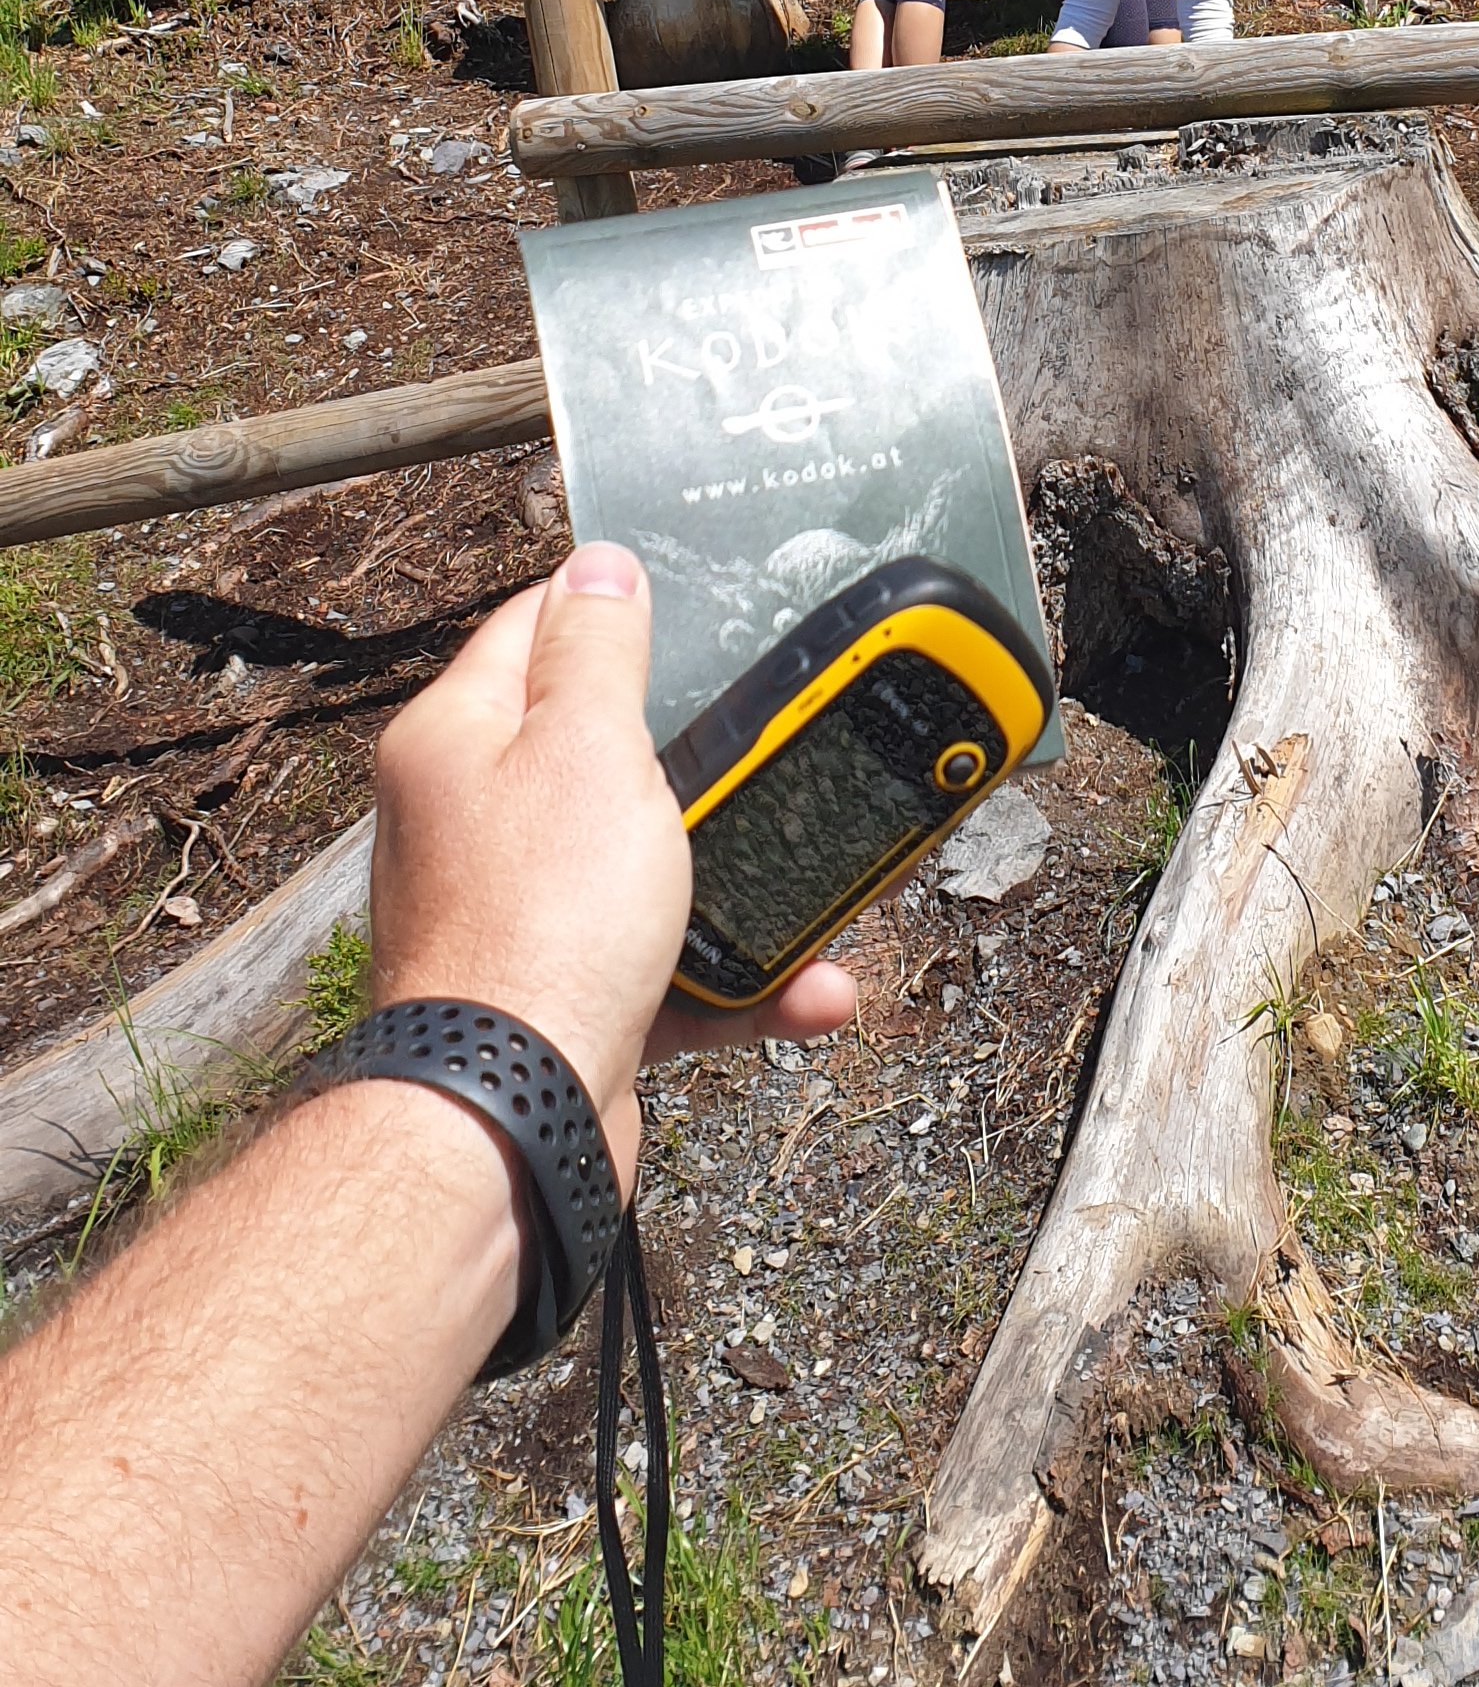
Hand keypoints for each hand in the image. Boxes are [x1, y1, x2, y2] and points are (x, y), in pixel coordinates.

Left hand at [370, 551, 854, 1187]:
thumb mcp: (588, 749)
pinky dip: (733, 976)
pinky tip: (806, 985)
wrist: (510, 1119)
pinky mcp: (561, 999)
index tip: (690, 603)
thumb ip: (598, 653)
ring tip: (812, 869)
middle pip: (595, 753)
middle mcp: (471, 822)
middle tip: (769, 737)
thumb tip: (598, 566)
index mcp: (457, 740)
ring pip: (640, 867)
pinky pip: (664, 969)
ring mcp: (516, 915)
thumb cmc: (537, 927)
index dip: (611, 611)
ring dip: (732, 874)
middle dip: (695, 755)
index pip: (531, 631)